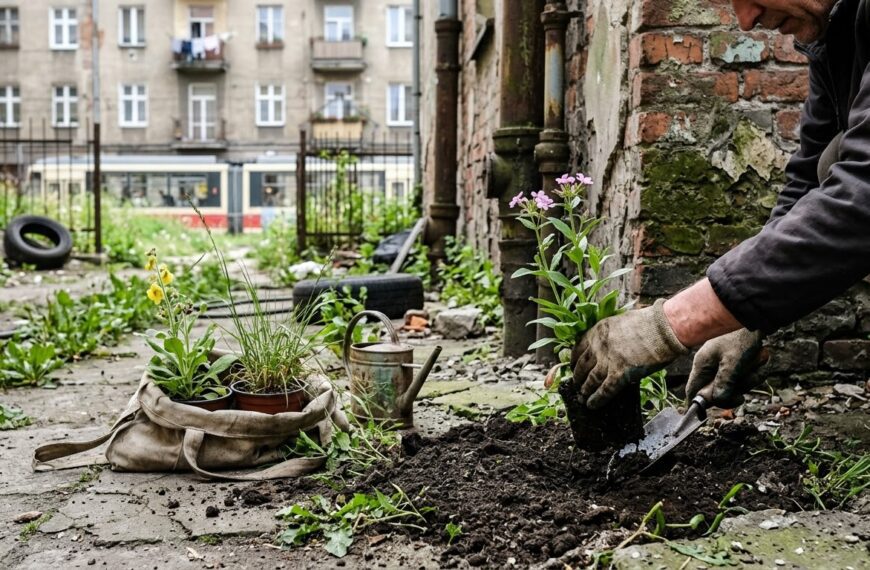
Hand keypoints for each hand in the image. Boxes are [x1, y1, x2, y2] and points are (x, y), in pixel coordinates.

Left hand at [570, 299, 688, 408]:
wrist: (663, 327)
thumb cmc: (649, 323)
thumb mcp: (621, 322)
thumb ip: (611, 335)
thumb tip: (610, 347)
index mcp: (598, 331)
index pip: (579, 348)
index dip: (574, 360)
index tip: (573, 366)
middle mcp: (598, 346)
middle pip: (582, 365)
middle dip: (578, 376)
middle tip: (576, 384)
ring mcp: (607, 360)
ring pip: (591, 379)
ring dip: (585, 390)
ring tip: (582, 396)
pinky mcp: (619, 374)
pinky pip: (604, 390)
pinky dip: (597, 399)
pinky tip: (591, 405)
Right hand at [685, 329, 767, 407]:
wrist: (755, 315)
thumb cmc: (740, 335)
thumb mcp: (733, 361)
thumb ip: (725, 382)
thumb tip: (717, 400)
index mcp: (702, 364)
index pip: (693, 391)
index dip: (700, 404)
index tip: (711, 414)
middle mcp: (710, 365)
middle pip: (718, 391)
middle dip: (735, 390)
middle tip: (745, 387)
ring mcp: (723, 363)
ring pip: (736, 384)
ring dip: (750, 378)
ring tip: (758, 363)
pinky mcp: (736, 361)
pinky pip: (746, 375)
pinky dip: (756, 371)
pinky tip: (760, 359)